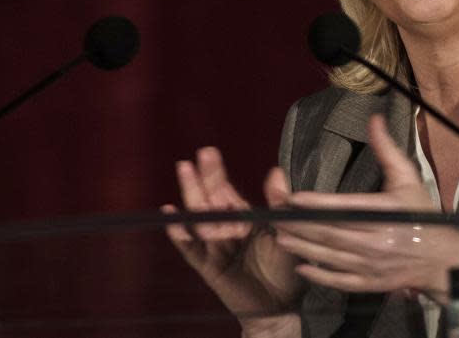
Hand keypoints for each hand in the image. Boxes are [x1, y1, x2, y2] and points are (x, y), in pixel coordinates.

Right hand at [162, 147, 303, 317]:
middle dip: (204, 178)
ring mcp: (216, 248)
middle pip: (210, 200)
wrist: (281, 307)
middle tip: (197, 156)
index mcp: (244, 218)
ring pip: (200, 219)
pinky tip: (171, 218)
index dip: (217, 173)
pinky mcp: (209, 268)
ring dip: (192, 196)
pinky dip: (181, 235)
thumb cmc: (286, 268)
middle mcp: (227, 229)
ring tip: (184, 172)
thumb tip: (276, 171)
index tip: (209, 152)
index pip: (226, 191)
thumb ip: (278, 204)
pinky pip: (192, 250)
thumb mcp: (286, 231)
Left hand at [274, 115, 458, 302]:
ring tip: (281, 237)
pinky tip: (302, 267)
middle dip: (301, 226)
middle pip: (331, 233)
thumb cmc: (424, 216)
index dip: (317, 204)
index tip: (295, 198)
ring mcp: (373, 264)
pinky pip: (341, 280)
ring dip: (303, 247)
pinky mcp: (372, 282)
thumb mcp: (409, 179)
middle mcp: (377, 240)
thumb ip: (387, 150)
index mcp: (385, 213)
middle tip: (276, 218)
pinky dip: (321, 275)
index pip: (345, 208)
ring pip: (331, 256)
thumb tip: (374, 119)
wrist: (444, 259)